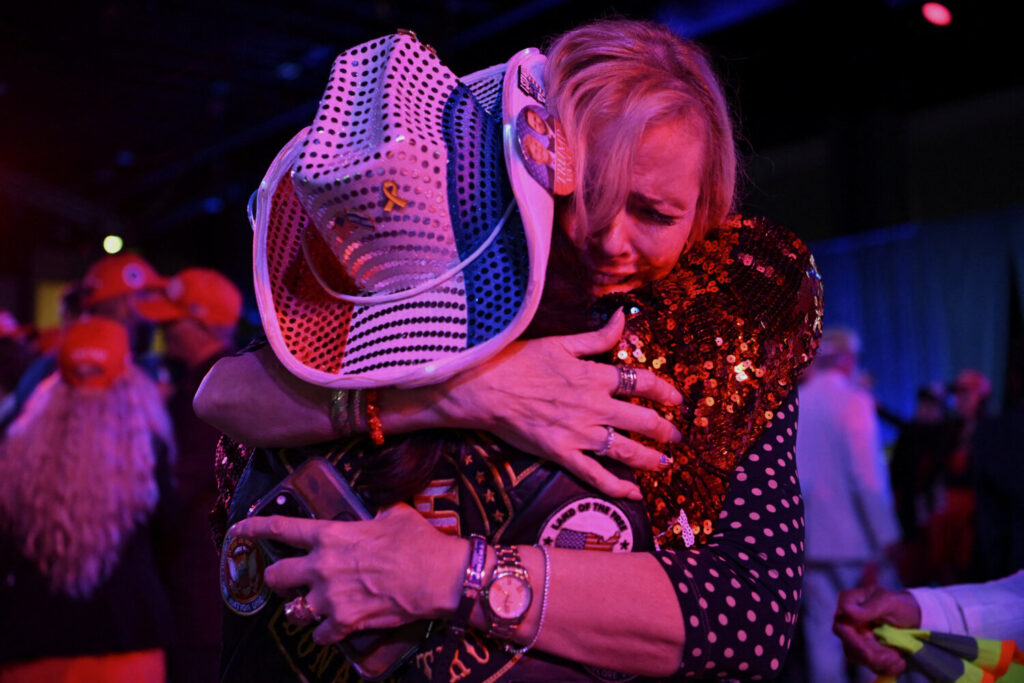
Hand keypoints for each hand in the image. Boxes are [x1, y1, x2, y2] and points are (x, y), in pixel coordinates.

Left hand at [229, 504, 466, 644]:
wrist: (437, 576)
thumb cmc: (417, 541)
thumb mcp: (394, 513)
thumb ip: (374, 512)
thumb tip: (375, 509)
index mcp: (330, 535)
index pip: (280, 529)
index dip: (253, 528)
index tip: (238, 530)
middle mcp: (321, 566)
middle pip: (276, 576)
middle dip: (276, 579)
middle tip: (285, 580)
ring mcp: (330, 597)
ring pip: (293, 610)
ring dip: (300, 609)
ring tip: (310, 607)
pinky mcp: (344, 622)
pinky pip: (320, 634)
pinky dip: (325, 633)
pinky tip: (334, 629)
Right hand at [435, 309, 682, 498]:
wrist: (483, 387)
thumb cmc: (518, 361)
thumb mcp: (560, 342)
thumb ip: (597, 336)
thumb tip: (623, 317)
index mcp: (595, 376)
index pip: (642, 382)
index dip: (666, 391)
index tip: (678, 399)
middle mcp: (594, 407)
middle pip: (643, 420)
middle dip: (666, 430)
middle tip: (678, 435)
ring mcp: (579, 434)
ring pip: (626, 450)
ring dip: (651, 458)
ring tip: (665, 463)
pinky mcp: (561, 454)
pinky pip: (596, 475)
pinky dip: (618, 486)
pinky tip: (635, 493)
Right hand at [833, 585, 921, 675]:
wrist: (914, 618)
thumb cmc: (900, 605)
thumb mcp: (889, 602)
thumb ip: (869, 607)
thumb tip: (846, 611)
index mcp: (850, 604)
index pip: (841, 625)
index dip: (851, 639)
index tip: (867, 651)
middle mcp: (848, 622)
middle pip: (849, 646)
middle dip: (871, 655)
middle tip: (893, 657)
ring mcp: (856, 638)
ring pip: (859, 658)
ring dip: (881, 662)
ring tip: (899, 656)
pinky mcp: (866, 652)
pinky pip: (871, 665)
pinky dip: (887, 668)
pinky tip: (900, 661)